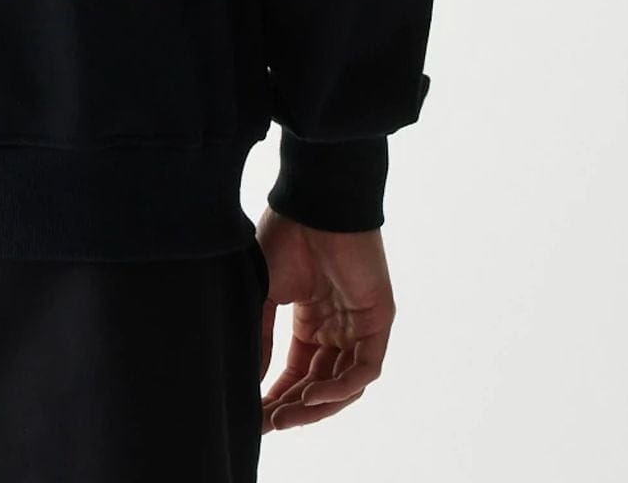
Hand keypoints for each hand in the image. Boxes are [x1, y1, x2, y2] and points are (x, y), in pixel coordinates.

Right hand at [255, 209, 394, 432]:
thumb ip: (260, 337)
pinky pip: (364, 369)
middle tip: (269, 425)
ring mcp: (359, 326)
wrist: (313, 203)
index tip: (255, 417)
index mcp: (311, 321)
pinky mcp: (378, 321)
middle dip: (294, 407)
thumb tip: (249, 380)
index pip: (298, 372)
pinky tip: (313, 395)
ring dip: (316, 405)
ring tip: (286, 418)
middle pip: (319, 384)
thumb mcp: (264, 293)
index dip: (278, 396)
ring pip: (343, 384)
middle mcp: (337, 329)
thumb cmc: (286, 236)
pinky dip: (340, 387)